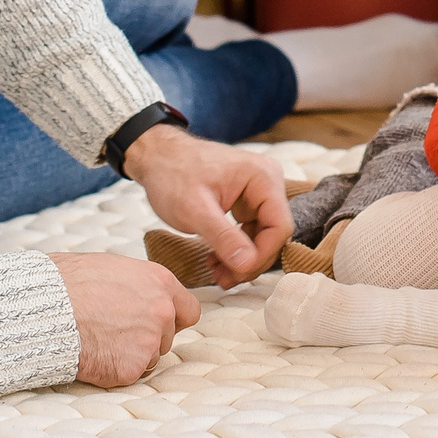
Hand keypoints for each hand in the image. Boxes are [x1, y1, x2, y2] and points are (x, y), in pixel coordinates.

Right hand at [46, 252, 200, 386]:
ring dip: (129, 355)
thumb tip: (139, 295)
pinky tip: (93, 355)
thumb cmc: (69, 282)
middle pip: (166, 338)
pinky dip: (112, 371)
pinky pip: (128, 375)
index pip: (188, 311)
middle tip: (113, 333)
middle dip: (145, 339)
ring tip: (98, 340)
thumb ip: (137, 286)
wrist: (46, 308)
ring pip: (148, 358)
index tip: (156, 324)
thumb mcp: (113, 268)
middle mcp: (162, 312)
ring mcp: (149, 342)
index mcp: (160, 282)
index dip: (172, 320)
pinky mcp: (131, 368)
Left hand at [123, 124, 292, 285]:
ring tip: (217, 274)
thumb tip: (248, 264)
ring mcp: (258, 193)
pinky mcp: (246, 203)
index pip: (279, 226)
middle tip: (225, 279)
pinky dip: (235, 251)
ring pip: (262, 238)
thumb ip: (223, 237)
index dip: (262, 255)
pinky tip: (216, 261)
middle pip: (274, 234)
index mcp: (263, 177)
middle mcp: (268, 183)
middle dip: (250, 261)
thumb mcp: (194, 209)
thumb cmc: (173, 174)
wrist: (158, 158)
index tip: (237, 272)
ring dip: (242, 260)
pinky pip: (249, 233)